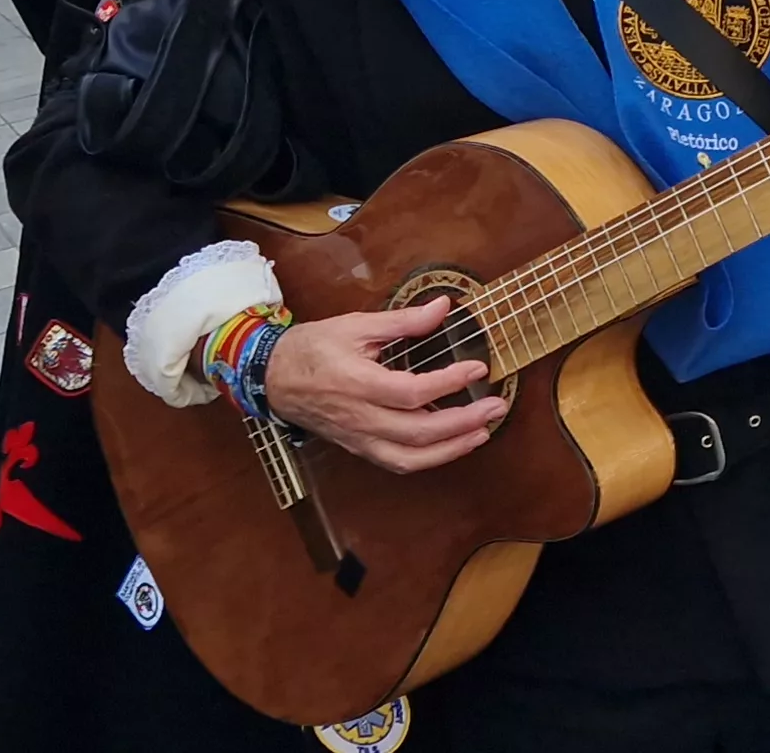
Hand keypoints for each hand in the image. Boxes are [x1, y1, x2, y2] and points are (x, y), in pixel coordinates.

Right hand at [263, 302, 507, 473]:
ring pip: (410, 458)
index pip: (413, 392)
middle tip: (496, 406)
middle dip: (464, 422)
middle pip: (418, 432)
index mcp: (358, 384)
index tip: (478, 368)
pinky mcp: (359, 448)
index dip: (449, 383)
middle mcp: (360, 418)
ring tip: (483, 433)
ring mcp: (359, 438)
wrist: (272, 377)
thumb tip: (443, 307)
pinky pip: (397, 463)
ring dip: (451, 449)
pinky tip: (452, 446)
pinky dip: (428, 459)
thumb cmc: (312, 348)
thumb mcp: (356, 325)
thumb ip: (403, 320)